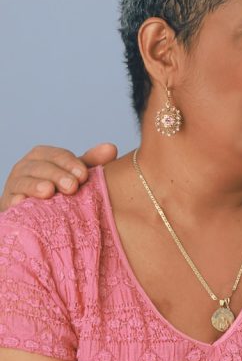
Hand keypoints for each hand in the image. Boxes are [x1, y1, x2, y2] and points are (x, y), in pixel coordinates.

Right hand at [0, 143, 116, 211]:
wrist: (34, 212)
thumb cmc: (59, 189)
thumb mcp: (74, 174)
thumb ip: (91, 162)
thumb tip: (111, 148)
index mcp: (43, 156)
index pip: (57, 155)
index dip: (71, 164)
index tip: (84, 175)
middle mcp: (26, 167)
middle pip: (40, 167)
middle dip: (57, 175)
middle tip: (72, 186)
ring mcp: (14, 185)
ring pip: (22, 181)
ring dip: (35, 186)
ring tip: (48, 191)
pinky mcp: (7, 203)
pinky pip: (9, 201)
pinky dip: (16, 201)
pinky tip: (22, 204)